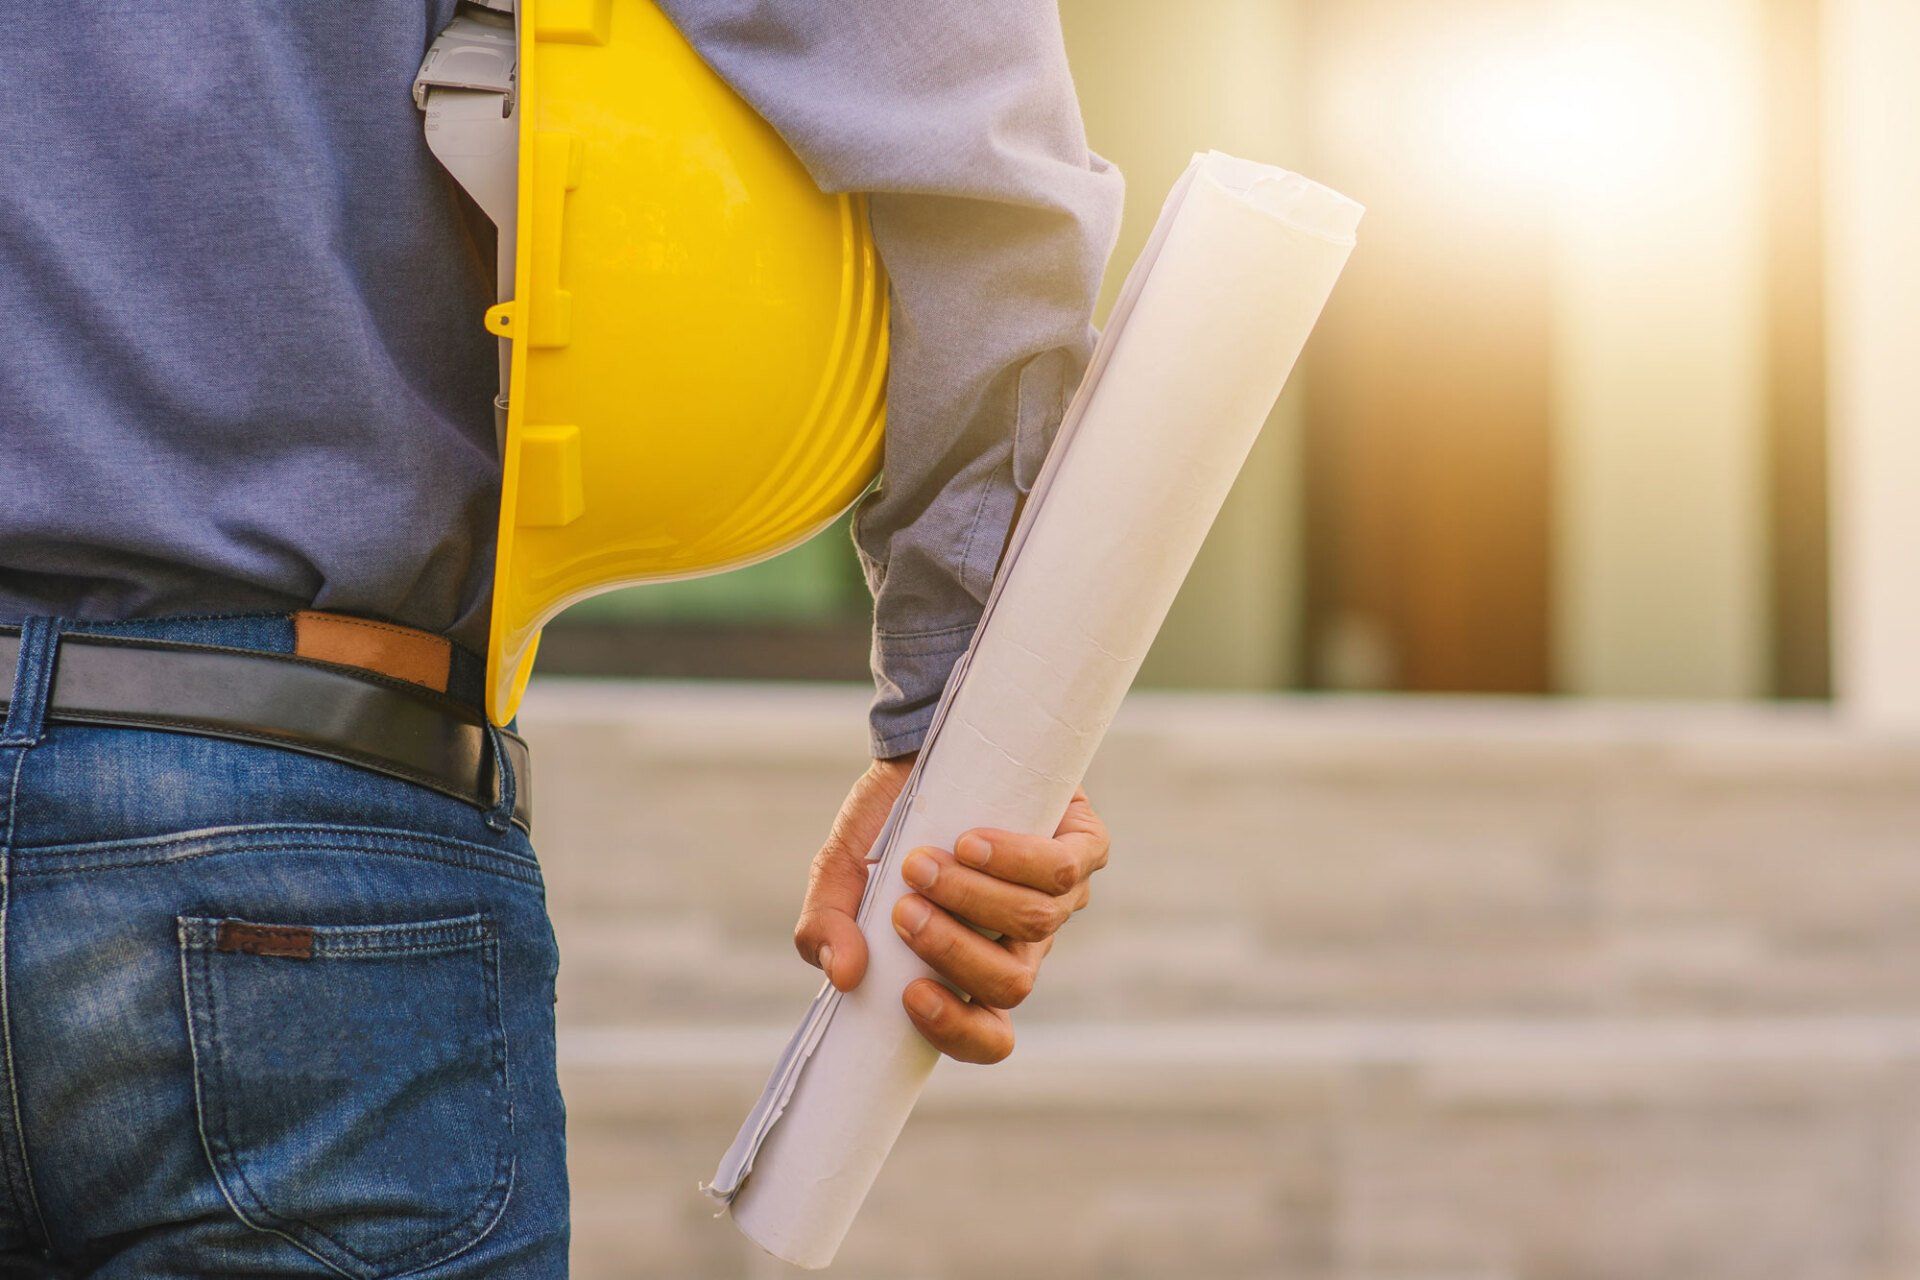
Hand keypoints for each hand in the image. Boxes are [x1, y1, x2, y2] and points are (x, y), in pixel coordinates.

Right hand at [793, 757, 1109, 1064]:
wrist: (923, 744)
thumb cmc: (887, 821)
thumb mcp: (840, 872)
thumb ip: (825, 927)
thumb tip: (845, 974)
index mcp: (971, 965)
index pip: (988, 1035)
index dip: (959, 1032)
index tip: (911, 995)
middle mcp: (1019, 941)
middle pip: (1011, 984)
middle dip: (953, 952)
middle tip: (904, 911)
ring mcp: (1059, 897)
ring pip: (1035, 924)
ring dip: (972, 898)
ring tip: (922, 864)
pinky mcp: (1083, 845)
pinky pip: (1065, 872)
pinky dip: (1015, 860)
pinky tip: (970, 842)